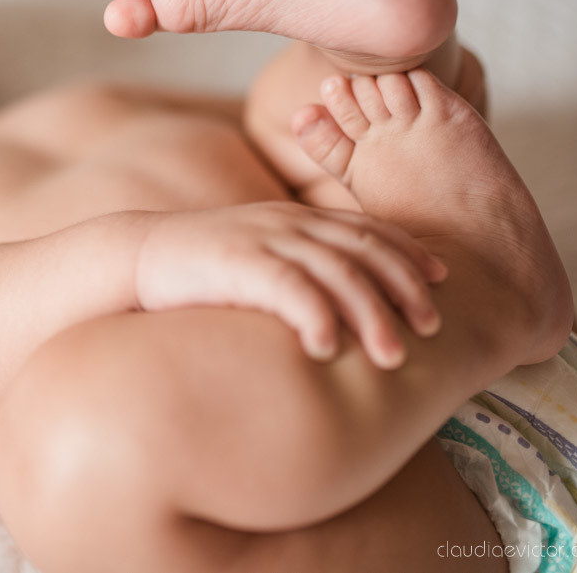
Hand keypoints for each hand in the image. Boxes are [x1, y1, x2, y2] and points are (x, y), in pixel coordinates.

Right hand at [134, 202, 446, 368]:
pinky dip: (313, 315)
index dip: (408, 251)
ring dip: (370, 314)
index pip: (366, 229)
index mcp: (294, 218)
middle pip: (362, 249)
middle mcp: (286, 223)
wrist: (135, 257)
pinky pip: (285, 286)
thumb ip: (298, 269)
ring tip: (393, 357)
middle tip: (432, 326)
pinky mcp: (235, 260)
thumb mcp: (259, 258)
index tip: (442, 278)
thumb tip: (340, 306)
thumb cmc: (201, 269)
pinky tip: (328, 349)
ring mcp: (262, 238)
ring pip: (335, 270)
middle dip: (404, 287)